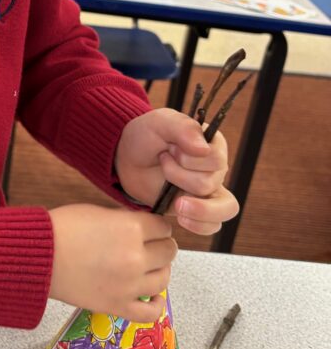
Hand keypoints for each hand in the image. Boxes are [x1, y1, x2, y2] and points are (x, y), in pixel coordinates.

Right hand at [48, 204, 176, 321]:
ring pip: (164, 278)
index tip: (152, 227)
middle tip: (150, 245)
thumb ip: (125, 220)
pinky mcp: (118, 306)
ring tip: (149, 266)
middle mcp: (136, 257)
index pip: (163, 226)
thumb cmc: (62, 228)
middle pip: (168, 252)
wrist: (38, 255)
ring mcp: (129, 285)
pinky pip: (152, 312)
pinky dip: (156, 303)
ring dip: (160, 270)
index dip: (157, 225)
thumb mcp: (98, 212)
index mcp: (132, 228)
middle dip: (161, 245)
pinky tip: (151, 294)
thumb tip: (142, 227)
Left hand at [114, 108, 238, 234]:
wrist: (128, 158)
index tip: (169, 149)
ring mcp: (209, 190)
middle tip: (163, 162)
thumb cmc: (146, 136)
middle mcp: (216, 168)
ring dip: (191, 202)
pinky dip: (200, 225)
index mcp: (213, 144)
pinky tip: (181, 217)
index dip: (188, 158)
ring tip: (176, 202)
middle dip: (178, 175)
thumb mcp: (160, 122)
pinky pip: (214, 226)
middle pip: (210, 182)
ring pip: (222, 207)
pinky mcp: (198, 209)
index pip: (216, 158)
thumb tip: (204, 149)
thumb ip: (182, 127)